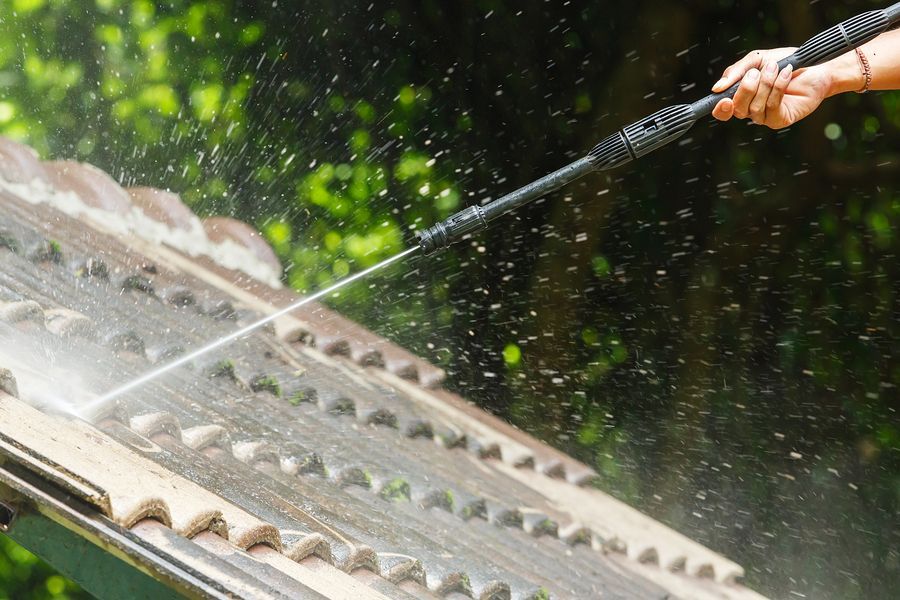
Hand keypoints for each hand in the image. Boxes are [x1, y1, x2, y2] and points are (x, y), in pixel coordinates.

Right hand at [710, 48, 832, 129]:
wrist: (815, 65)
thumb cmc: (786, 62)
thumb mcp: (757, 59)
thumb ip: (736, 71)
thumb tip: (717, 88)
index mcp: (741, 97)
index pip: (723, 111)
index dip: (720, 108)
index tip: (724, 99)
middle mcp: (751, 110)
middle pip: (737, 109)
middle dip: (746, 88)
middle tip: (756, 72)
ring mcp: (765, 117)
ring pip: (754, 108)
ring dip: (765, 84)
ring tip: (776, 68)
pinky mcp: (780, 119)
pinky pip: (771, 107)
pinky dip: (777, 88)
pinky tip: (785, 74)